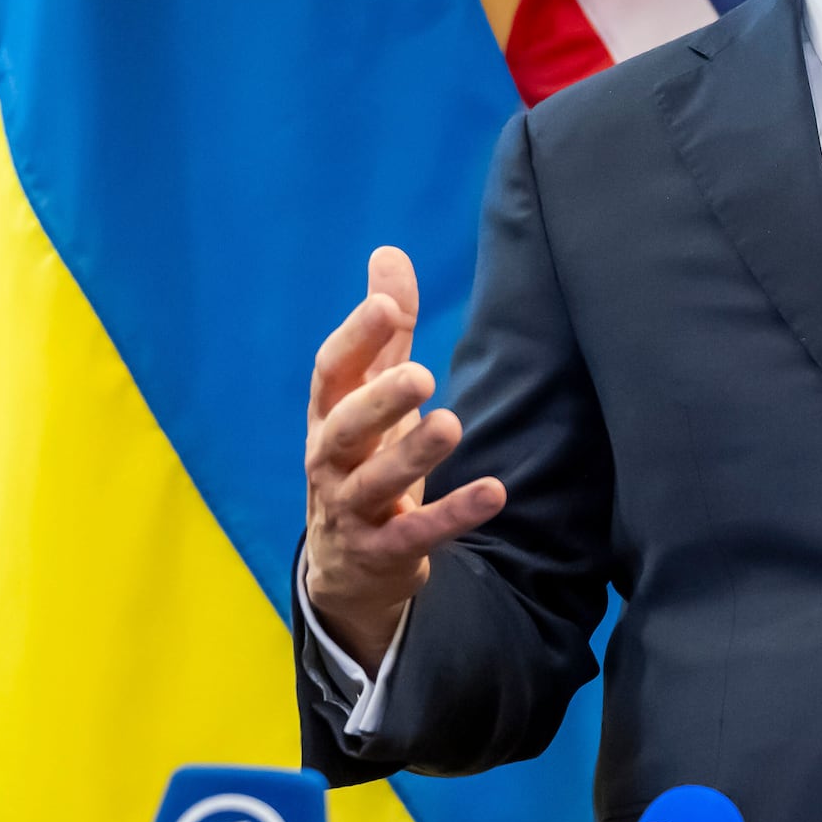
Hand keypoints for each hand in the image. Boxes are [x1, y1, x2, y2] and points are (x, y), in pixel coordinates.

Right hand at [299, 245, 504, 671]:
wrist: (344, 567)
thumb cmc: (361, 460)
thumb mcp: (367, 396)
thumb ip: (383, 333)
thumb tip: (389, 254)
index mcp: (327, 417)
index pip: (330, 373)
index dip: (354, 338)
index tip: (384, 304)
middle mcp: (330, 462)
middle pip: (344, 428)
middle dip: (378, 400)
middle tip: (420, 374)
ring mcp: (351, 510)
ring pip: (374, 482)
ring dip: (411, 455)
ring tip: (450, 424)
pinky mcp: (382, 550)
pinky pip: (416, 533)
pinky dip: (453, 514)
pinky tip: (494, 491)